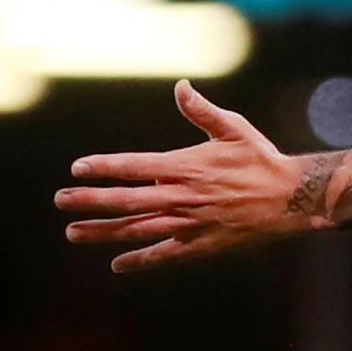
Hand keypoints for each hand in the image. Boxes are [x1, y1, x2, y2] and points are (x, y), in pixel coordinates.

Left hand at [53, 82, 325, 270]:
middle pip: (126, 200)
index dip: (103, 167)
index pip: (134, 166)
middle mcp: (181, 197)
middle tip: (60, 201)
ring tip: (73, 232)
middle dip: (90, 200)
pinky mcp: (201, 245)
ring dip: (103, 232)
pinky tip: (117, 264)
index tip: (77, 168)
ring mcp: (189, 224)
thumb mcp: (234, 128)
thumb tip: (180, 86)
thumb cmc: (261, 160)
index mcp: (185, 166)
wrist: (291, 199)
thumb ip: (202, 110)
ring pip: (137, 229)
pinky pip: (164, 255)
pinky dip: (140, 260)